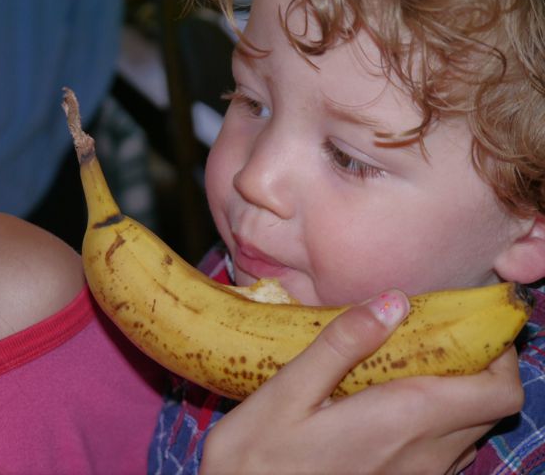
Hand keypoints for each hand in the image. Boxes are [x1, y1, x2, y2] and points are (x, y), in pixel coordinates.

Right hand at [200, 290, 523, 474]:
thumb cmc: (257, 454)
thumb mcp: (287, 390)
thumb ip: (342, 344)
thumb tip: (394, 302)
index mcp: (401, 422)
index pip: (495, 393)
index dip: (499, 354)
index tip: (468, 322)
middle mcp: (421, 455)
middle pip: (488, 408)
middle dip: (478, 364)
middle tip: (436, 331)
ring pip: (470, 430)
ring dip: (459, 391)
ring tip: (415, 360)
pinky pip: (445, 450)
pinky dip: (440, 417)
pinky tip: (396, 399)